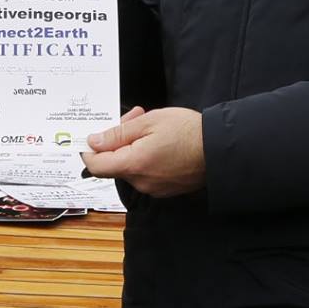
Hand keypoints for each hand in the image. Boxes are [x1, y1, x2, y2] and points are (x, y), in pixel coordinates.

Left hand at [80, 106, 205, 197]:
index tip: (90, 138)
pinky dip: (145, 157)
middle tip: (132, 118)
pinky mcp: (165, 189)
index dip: (88, 151)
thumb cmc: (187, 132)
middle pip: (115, 163)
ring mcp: (154, 188)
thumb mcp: (148, 122)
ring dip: (132, 146)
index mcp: (133, 164)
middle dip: (117, 140)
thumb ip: (117, 133)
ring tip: (149, 125)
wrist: (220, 149)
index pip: (96, 166)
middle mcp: (141, 182)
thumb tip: (94, 142)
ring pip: (130, 166)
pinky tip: (158, 141)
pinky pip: (145, 173)